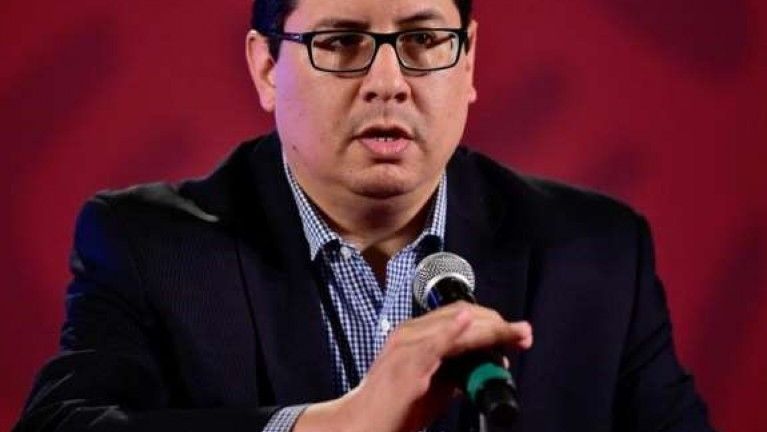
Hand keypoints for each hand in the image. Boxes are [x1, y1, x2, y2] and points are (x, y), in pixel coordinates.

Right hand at [293, 301, 532, 431]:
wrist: (364, 424)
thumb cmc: (395, 407)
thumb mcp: (431, 384)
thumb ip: (454, 372)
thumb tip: (484, 365)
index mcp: (415, 334)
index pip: (459, 316)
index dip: (491, 322)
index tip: (516, 333)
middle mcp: (411, 333)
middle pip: (462, 315)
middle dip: (498, 324)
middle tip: (523, 334)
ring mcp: (408, 346)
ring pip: (456, 326)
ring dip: (490, 330)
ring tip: (515, 335)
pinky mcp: (407, 363)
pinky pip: (435, 343)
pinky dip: (453, 331)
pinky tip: (470, 323)